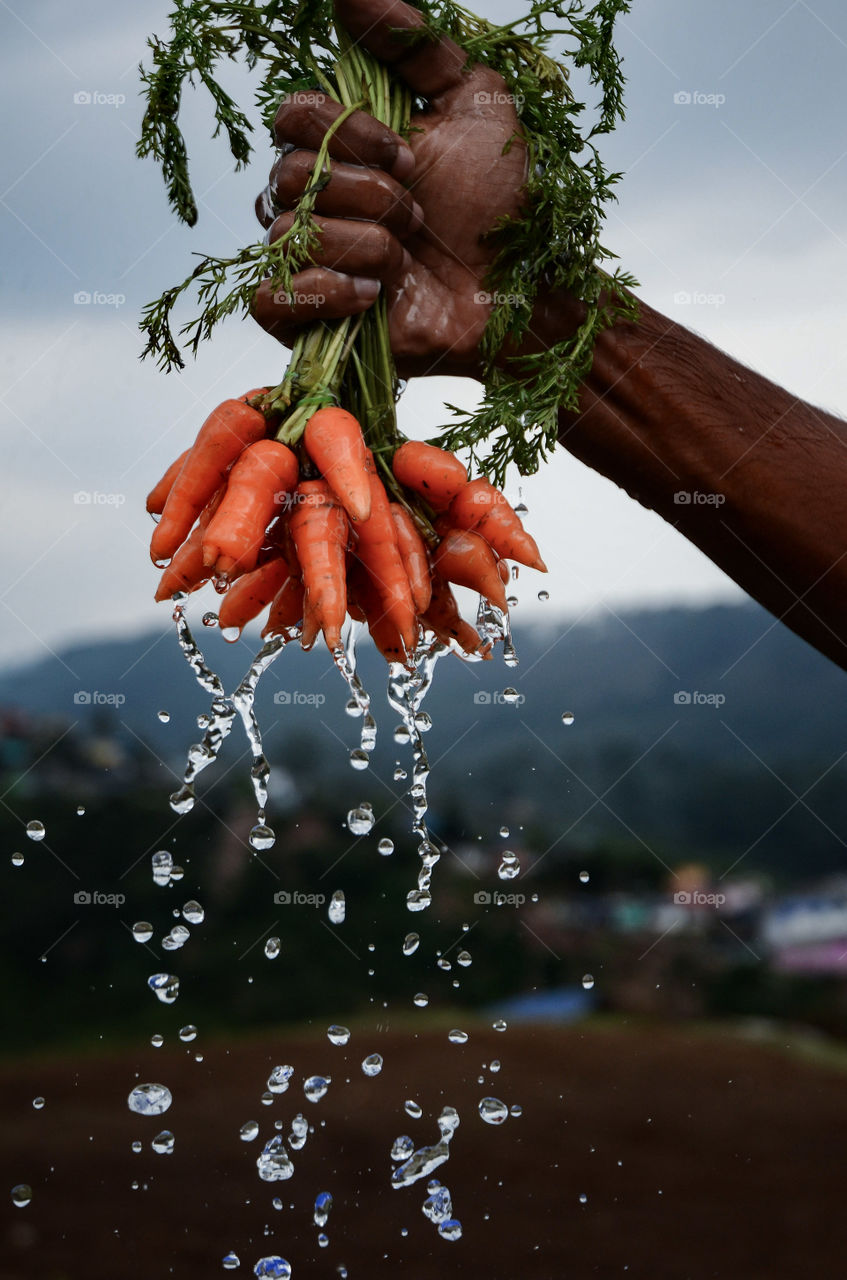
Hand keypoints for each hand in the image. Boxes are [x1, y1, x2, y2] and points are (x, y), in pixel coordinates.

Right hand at [252, 0, 528, 379]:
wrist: (517, 294)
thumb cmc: (499, 204)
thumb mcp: (474, 103)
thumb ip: (415, 44)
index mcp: (343, 149)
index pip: (292, 117)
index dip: (348, 133)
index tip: (410, 156)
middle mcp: (318, 201)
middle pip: (287, 175)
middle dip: (364, 193)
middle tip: (418, 213)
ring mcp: (311, 262)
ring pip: (288, 235)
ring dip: (363, 243)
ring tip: (408, 260)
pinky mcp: (311, 320)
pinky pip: (269, 301)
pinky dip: (321, 293)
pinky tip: (372, 296)